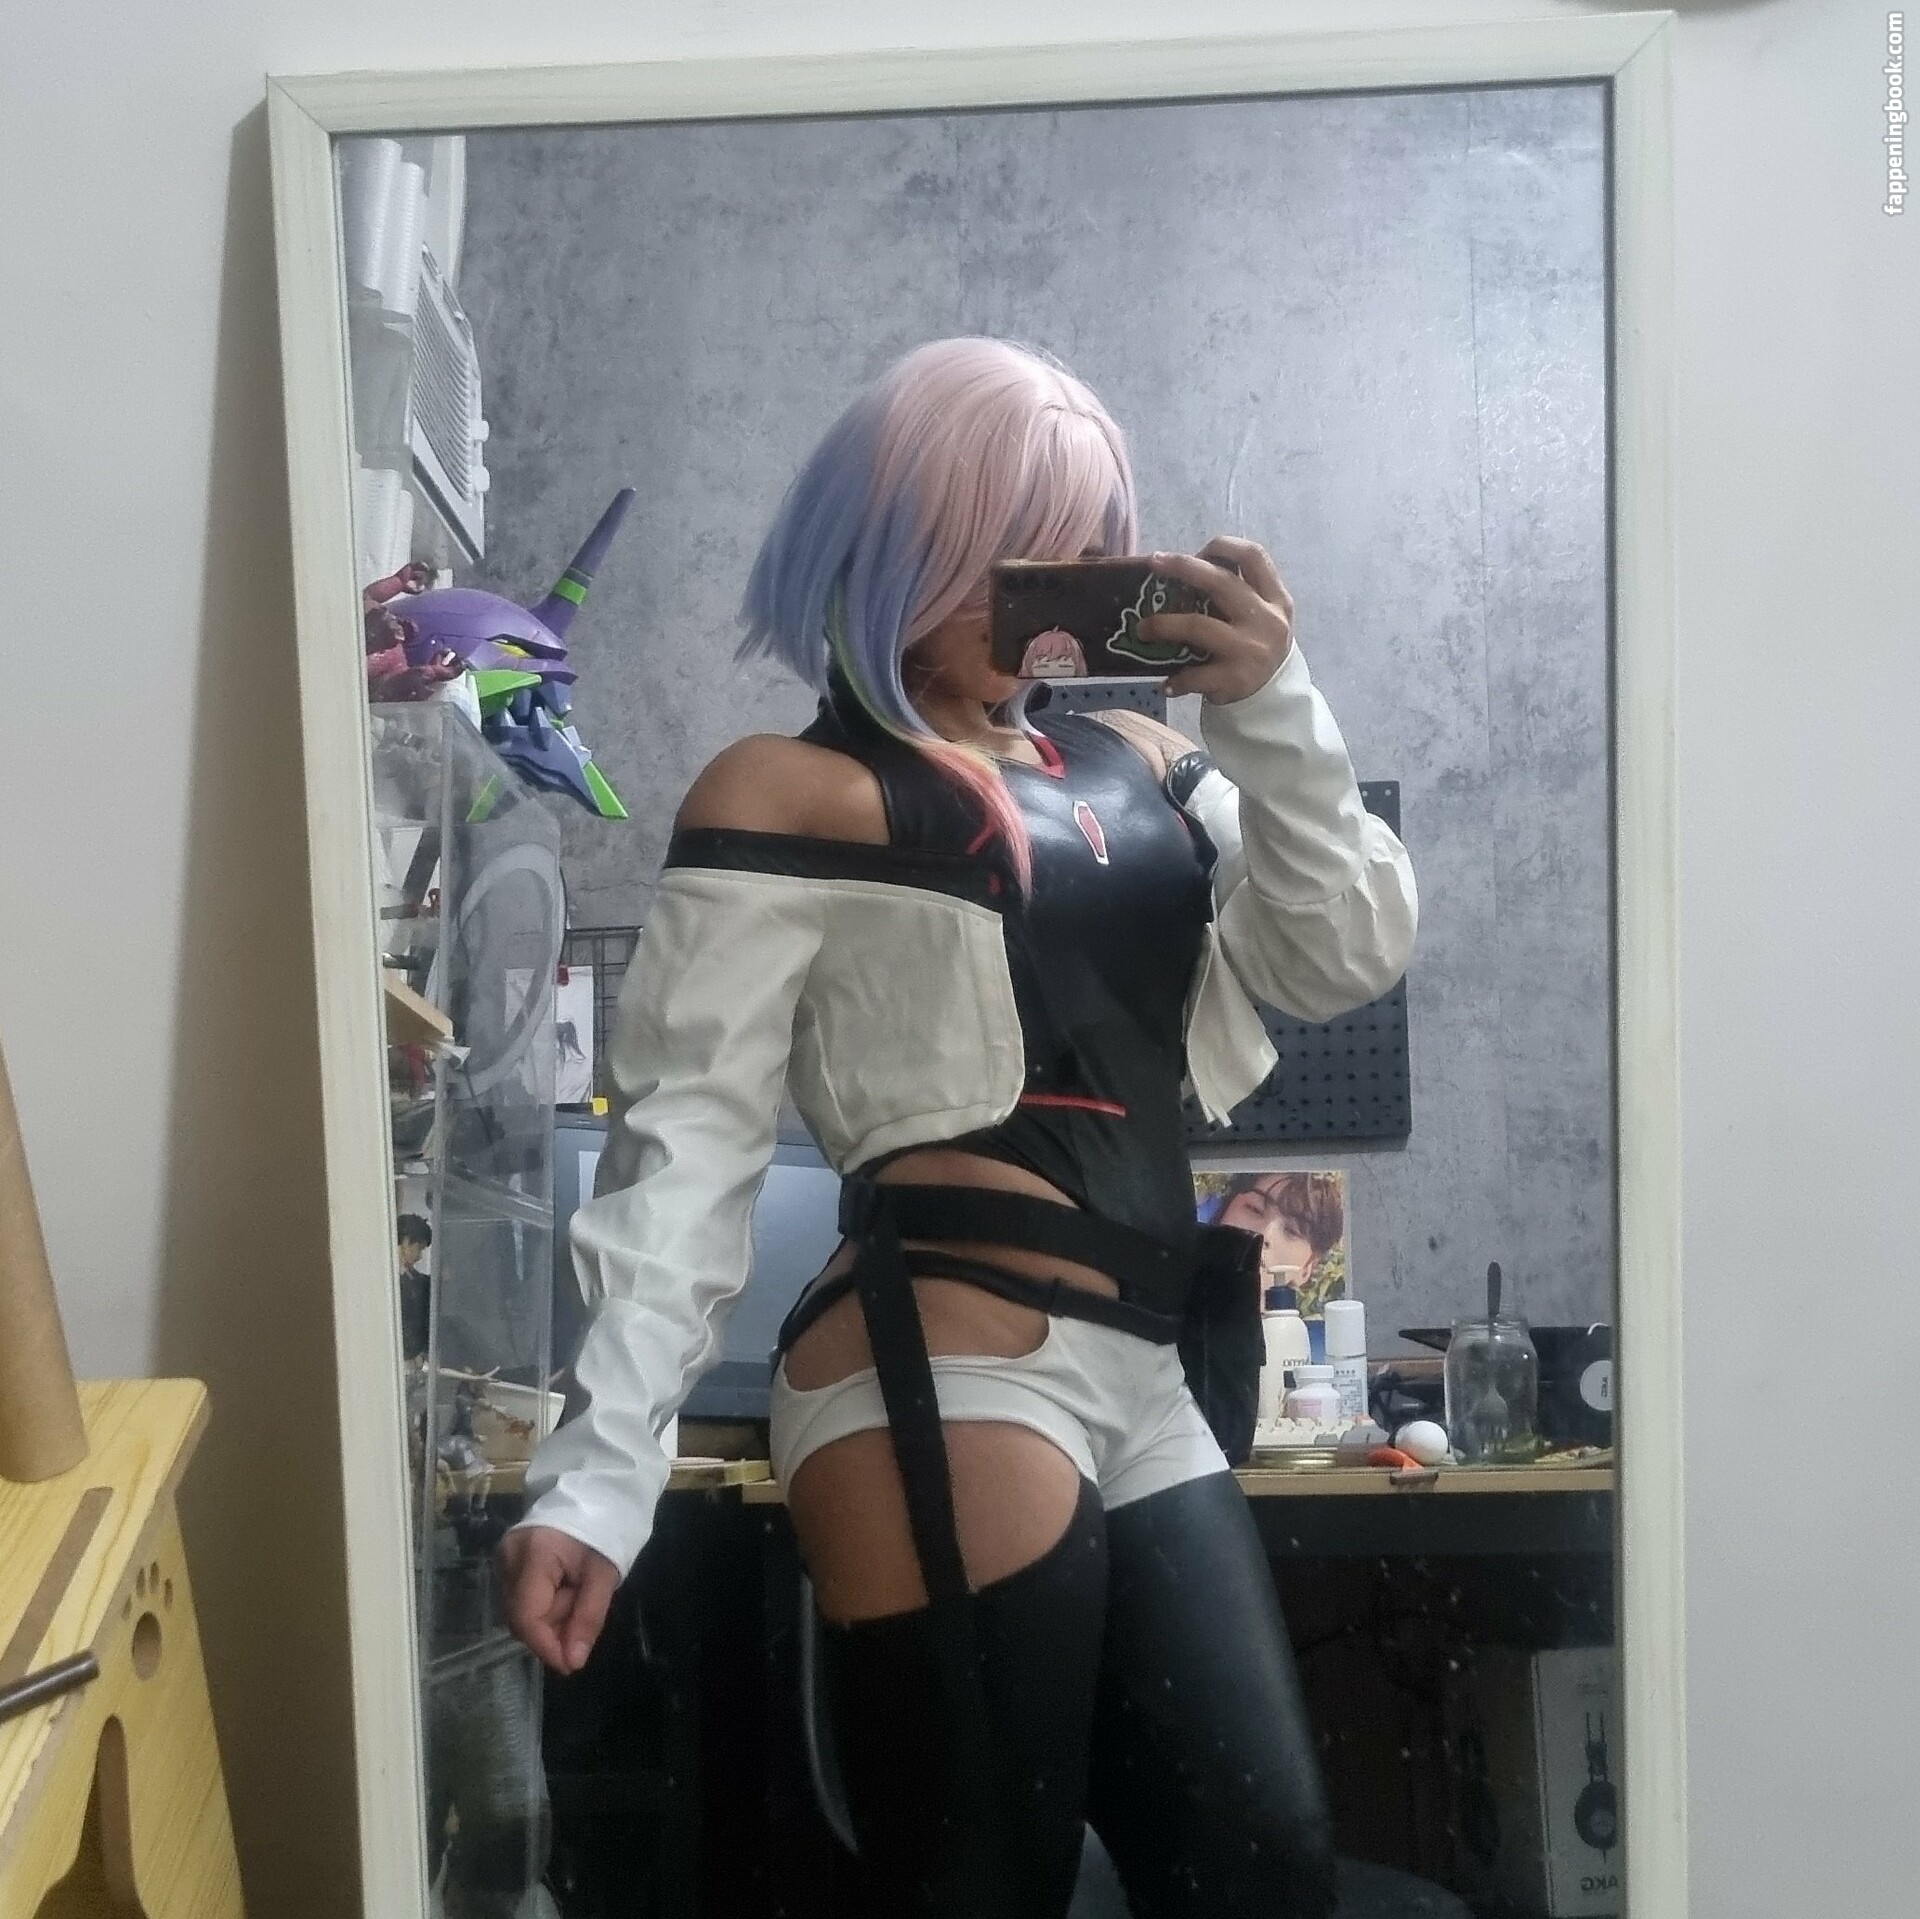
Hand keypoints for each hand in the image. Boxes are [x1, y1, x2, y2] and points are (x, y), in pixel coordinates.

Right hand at [498, 1525, 621, 1673]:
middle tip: (583, 1621)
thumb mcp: (604, 1574)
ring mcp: (504, 1557)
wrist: (594, 1491)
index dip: (546, 1646)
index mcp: (534, 1553)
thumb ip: (588, 1617)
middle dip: (552, 1629)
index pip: (527, 1615)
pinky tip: (566, 1590)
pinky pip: (522, 1596)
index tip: (570, 1665)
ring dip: (550, 1616)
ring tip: (577, 1595)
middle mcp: (509, 1556)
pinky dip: (545, 1604)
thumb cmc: (603, 1529)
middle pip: (521, 1616)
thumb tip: (572, 1662)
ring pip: (520, 1609)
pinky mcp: (507, 1560)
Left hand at [1142, 536, 1294, 703]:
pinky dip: (1177, 679)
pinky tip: (1167, 684)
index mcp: (1275, 599)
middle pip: (1220, 581)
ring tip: (1141, 629)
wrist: (1275, 700)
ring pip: (1198, 625)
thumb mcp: (1262, 617)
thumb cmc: (1257, 648)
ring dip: (1163, 625)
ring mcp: (1250, 649)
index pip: (1254, 556)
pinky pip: (1195, 674)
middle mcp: (1266, 620)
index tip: (1197, 551)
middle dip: (1182, 566)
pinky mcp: (1235, 679)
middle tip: (1153, 563)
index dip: (1223, 546)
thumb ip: (1238, 594)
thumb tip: (1185, 570)